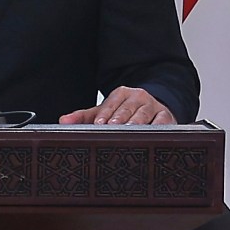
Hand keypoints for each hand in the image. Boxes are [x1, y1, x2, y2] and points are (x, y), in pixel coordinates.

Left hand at [59, 87, 173, 125]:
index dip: (105, 114)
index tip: (99, 124)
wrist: (154, 108)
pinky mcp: (166, 116)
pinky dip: (157, 129)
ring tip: (129, 131)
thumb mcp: (104, 112)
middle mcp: (138, 97)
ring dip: (137, 123)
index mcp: (122, 94)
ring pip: (144, 115)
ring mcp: (153, 106)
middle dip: (120, 119)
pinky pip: (162, 123)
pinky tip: (150, 136)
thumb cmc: (125, 113)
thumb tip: (63, 121)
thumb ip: (83, 117)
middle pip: (127, 109)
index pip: (111, 104)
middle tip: (113, 128)